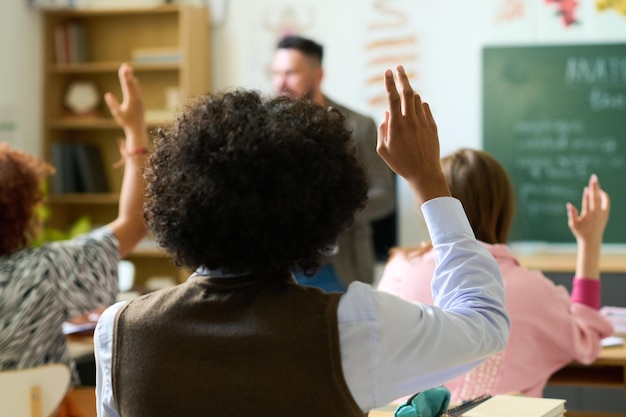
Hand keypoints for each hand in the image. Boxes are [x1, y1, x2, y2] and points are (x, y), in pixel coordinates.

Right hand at [104, 63, 144, 134]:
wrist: (137, 129)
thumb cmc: (126, 122)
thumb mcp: (118, 113)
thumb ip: (113, 104)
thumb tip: (107, 94)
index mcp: (131, 100)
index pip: (127, 85)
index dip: (125, 76)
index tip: (123, 68)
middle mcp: (137, 98)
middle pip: (132, 83)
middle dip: (128, 74)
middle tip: (125, 65)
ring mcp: (140, 100)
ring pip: (135, 86)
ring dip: (131, 77)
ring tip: (128, 69)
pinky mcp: (140, 102)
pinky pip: (137, 90)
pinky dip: (134, 84)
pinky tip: (133, 80)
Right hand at [376, 66, 449, 201]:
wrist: (424, 174)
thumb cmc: (401, 163)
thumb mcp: (383, 150)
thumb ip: (382, 130)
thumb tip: (386, 114)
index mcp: (396, 125)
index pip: (391, 97)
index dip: (389, 82)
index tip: (387, 72)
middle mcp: (411, 120)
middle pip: (407, 92)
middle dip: (402, 77)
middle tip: (399, 67)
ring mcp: (423, 122)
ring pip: (417, 99)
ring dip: (410, 92)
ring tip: (404, 92)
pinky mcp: (432, 126)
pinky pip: (425, 108)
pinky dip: (419, 104)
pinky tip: (415, 107)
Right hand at [567, 174, 609, 246]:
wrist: (592, 240)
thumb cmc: (580, 232)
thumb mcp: (573, 224)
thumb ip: (571, 214)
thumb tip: (569, 204)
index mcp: (588, 215)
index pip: (588, 202)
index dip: (586, 195)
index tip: (586, 187)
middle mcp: (597, 214)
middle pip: (596, 197)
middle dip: (594, 187)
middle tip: (594, 177)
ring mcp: (602, 214)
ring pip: (603, 199)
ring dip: (600, 190)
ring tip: (595, 183)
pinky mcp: (606, 214)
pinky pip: (607, 202)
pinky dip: (604, 196)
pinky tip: (600, 192)